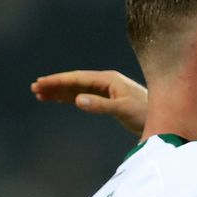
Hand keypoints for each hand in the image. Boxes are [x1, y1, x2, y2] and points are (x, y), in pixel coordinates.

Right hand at [31, 70, 147, 135]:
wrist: (163, 119)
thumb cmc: (145, 113)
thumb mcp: (123, 110)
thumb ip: (101, 105)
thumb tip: (77, 100)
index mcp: (109, 79)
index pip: (78, 78)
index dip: (58, 80)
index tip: (41, 83)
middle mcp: (107, 81)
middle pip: (75, 81)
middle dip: (55, 84)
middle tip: (34, 88)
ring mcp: (107, 90)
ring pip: (78, 88)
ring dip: (60, 91)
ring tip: (40, 95)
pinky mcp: (109, 99)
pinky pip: (85, 96)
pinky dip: (70, 97)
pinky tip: (58, 99)